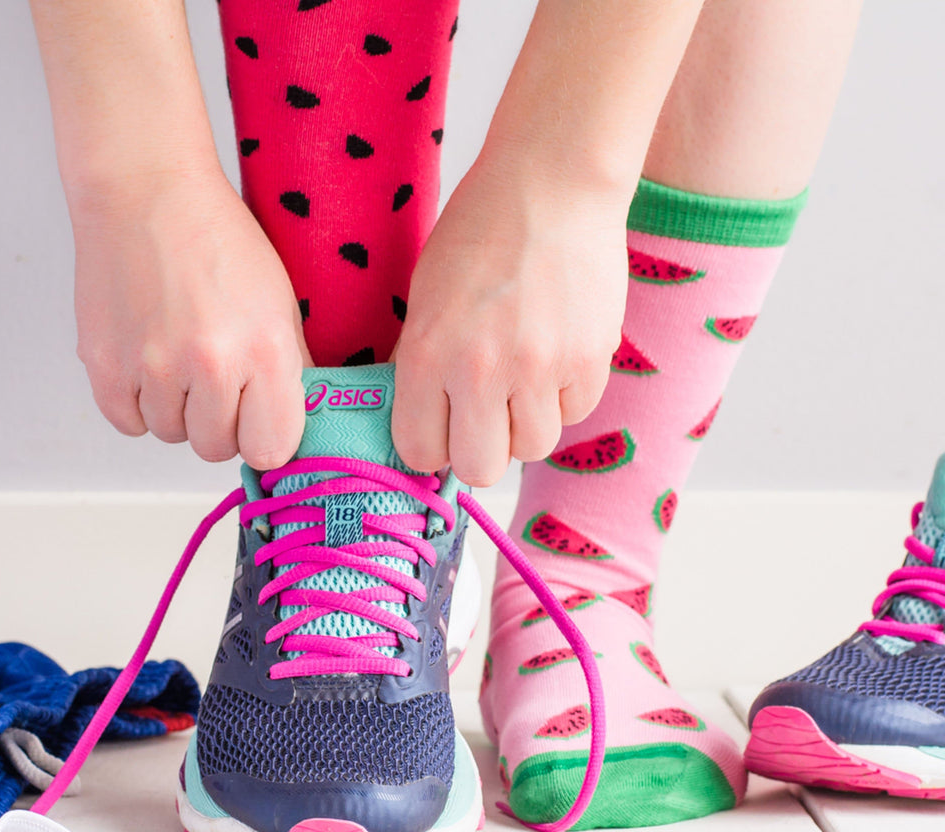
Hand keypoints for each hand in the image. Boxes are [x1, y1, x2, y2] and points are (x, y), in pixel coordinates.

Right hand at [71, 168, 310, 468]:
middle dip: (220, 423)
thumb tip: (293, 426)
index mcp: (265, 350)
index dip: (265, 436)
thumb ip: (290, 371)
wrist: (146, 191)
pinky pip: (128, 422)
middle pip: (216, 448)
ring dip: (177, 409)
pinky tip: (149, 362)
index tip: (259, 418)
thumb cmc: (218, 243)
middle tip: (216, 378)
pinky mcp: (103, 363)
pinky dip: (139, 403)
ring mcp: (152, 366)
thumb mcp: (281, 304)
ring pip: (171, 434)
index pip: (271, 450)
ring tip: (179, 355)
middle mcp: (210, 363)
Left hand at [391, 155, 627, 486]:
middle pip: (480, 469)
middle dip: (480, 449)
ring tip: (525, 378)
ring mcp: (541, 367)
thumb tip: (427, 424)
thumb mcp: (424, 298)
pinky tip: (557, 354)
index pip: (420, 452)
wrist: (551, 182)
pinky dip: (564, 395)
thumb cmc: (479, 233)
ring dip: (527, 424)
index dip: (431, 444)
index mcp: (428, 353)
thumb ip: (422, 365)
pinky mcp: (591, 359)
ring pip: (533, 448)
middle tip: (485, 415)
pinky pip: (575, 414)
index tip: (442, 426)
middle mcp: (482, 369)